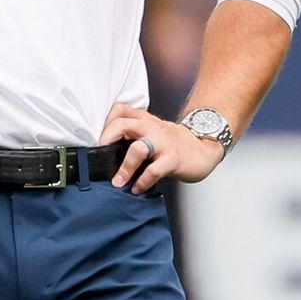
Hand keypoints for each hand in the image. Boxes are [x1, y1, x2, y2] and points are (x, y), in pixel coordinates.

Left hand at [98, 103, 227, 193]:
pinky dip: (142, 182)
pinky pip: (153, 170)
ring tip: (117, 182)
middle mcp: (152, 128)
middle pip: (122, 124)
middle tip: (99, 156)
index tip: (96, 139)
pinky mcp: (173, 159)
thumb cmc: (174, 143)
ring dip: (124, 168)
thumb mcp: (153, 132)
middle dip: (106, 140)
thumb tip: (107, 152)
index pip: (120, 110)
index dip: (105, 122)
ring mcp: (163, 143)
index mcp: (145, 120)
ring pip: (137, 149)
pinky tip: (137, 189)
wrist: (204, 148)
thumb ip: (134, 135)